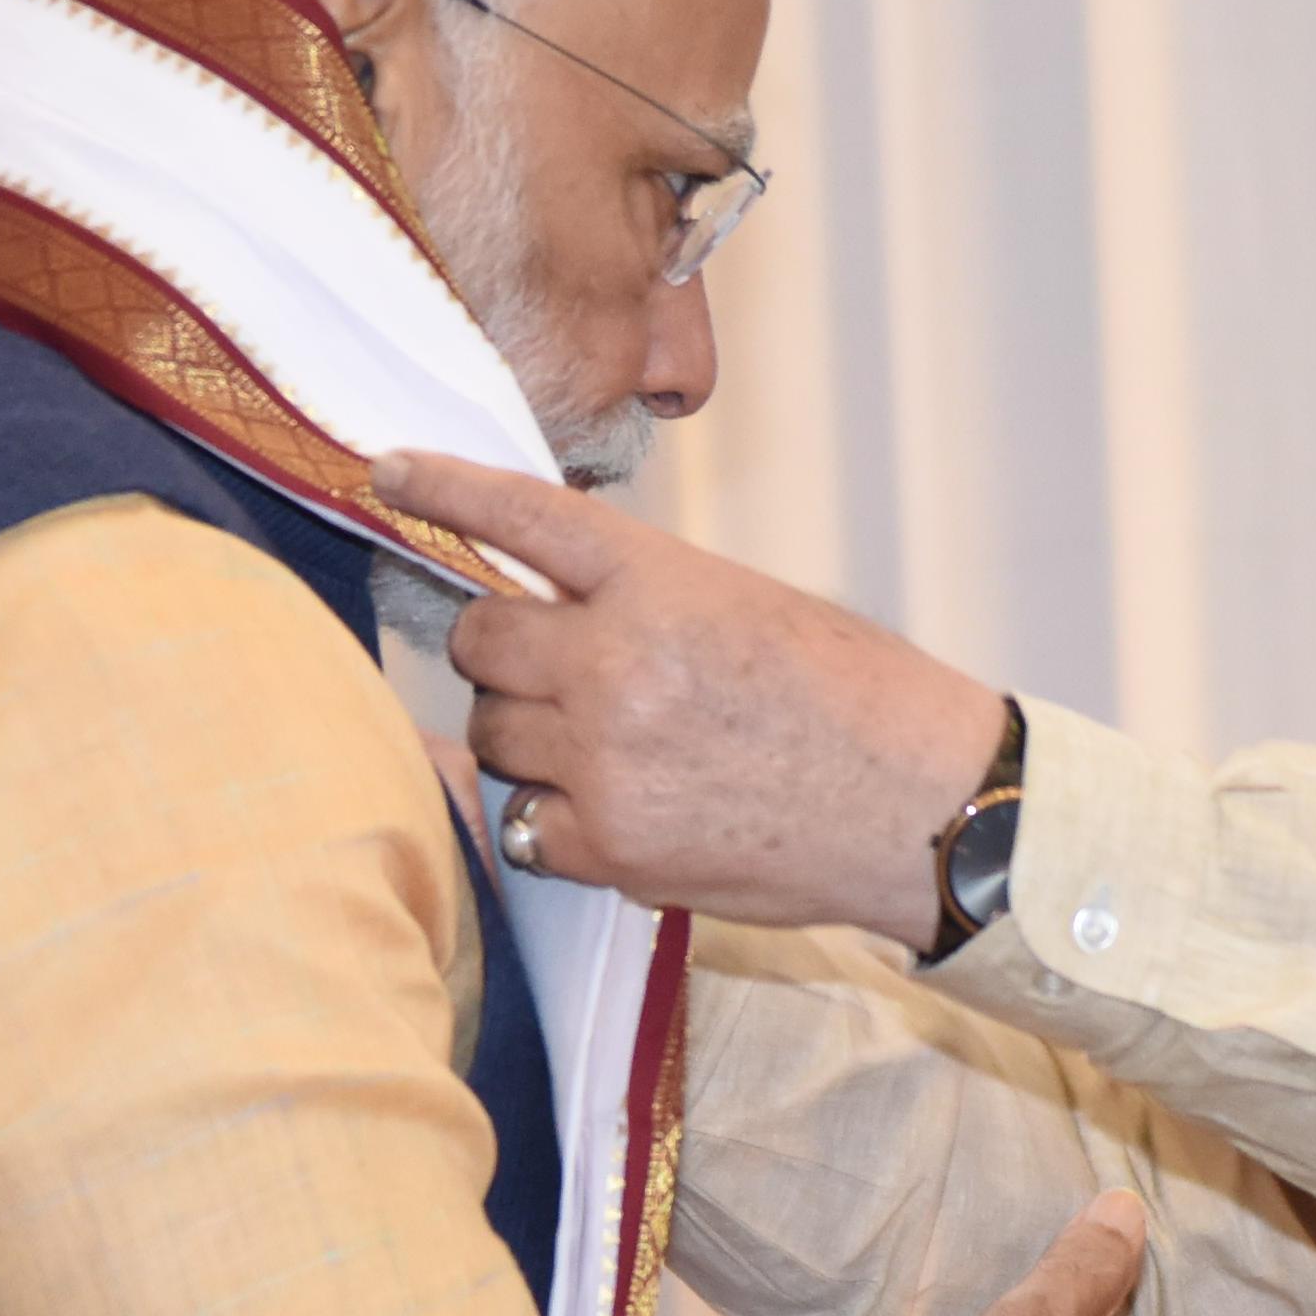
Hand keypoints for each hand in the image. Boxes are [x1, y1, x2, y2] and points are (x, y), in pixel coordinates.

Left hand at [376, 451, 1008, 939]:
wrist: (926, 807)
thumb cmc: (856, 703)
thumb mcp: (749, 608)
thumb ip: (644, 600)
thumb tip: (555, 609)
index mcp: (659, 582)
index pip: (521, 516)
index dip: (444, 488)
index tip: (389, 471)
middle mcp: (617, 662)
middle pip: (484, 639)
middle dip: (507, 652)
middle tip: (564, 672)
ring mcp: (605, 758)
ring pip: (493, 733)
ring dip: (529, 736)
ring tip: (618, 750)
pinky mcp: (608, 845)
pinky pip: (522, 821)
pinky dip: (553, 818)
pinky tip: (620, 812)